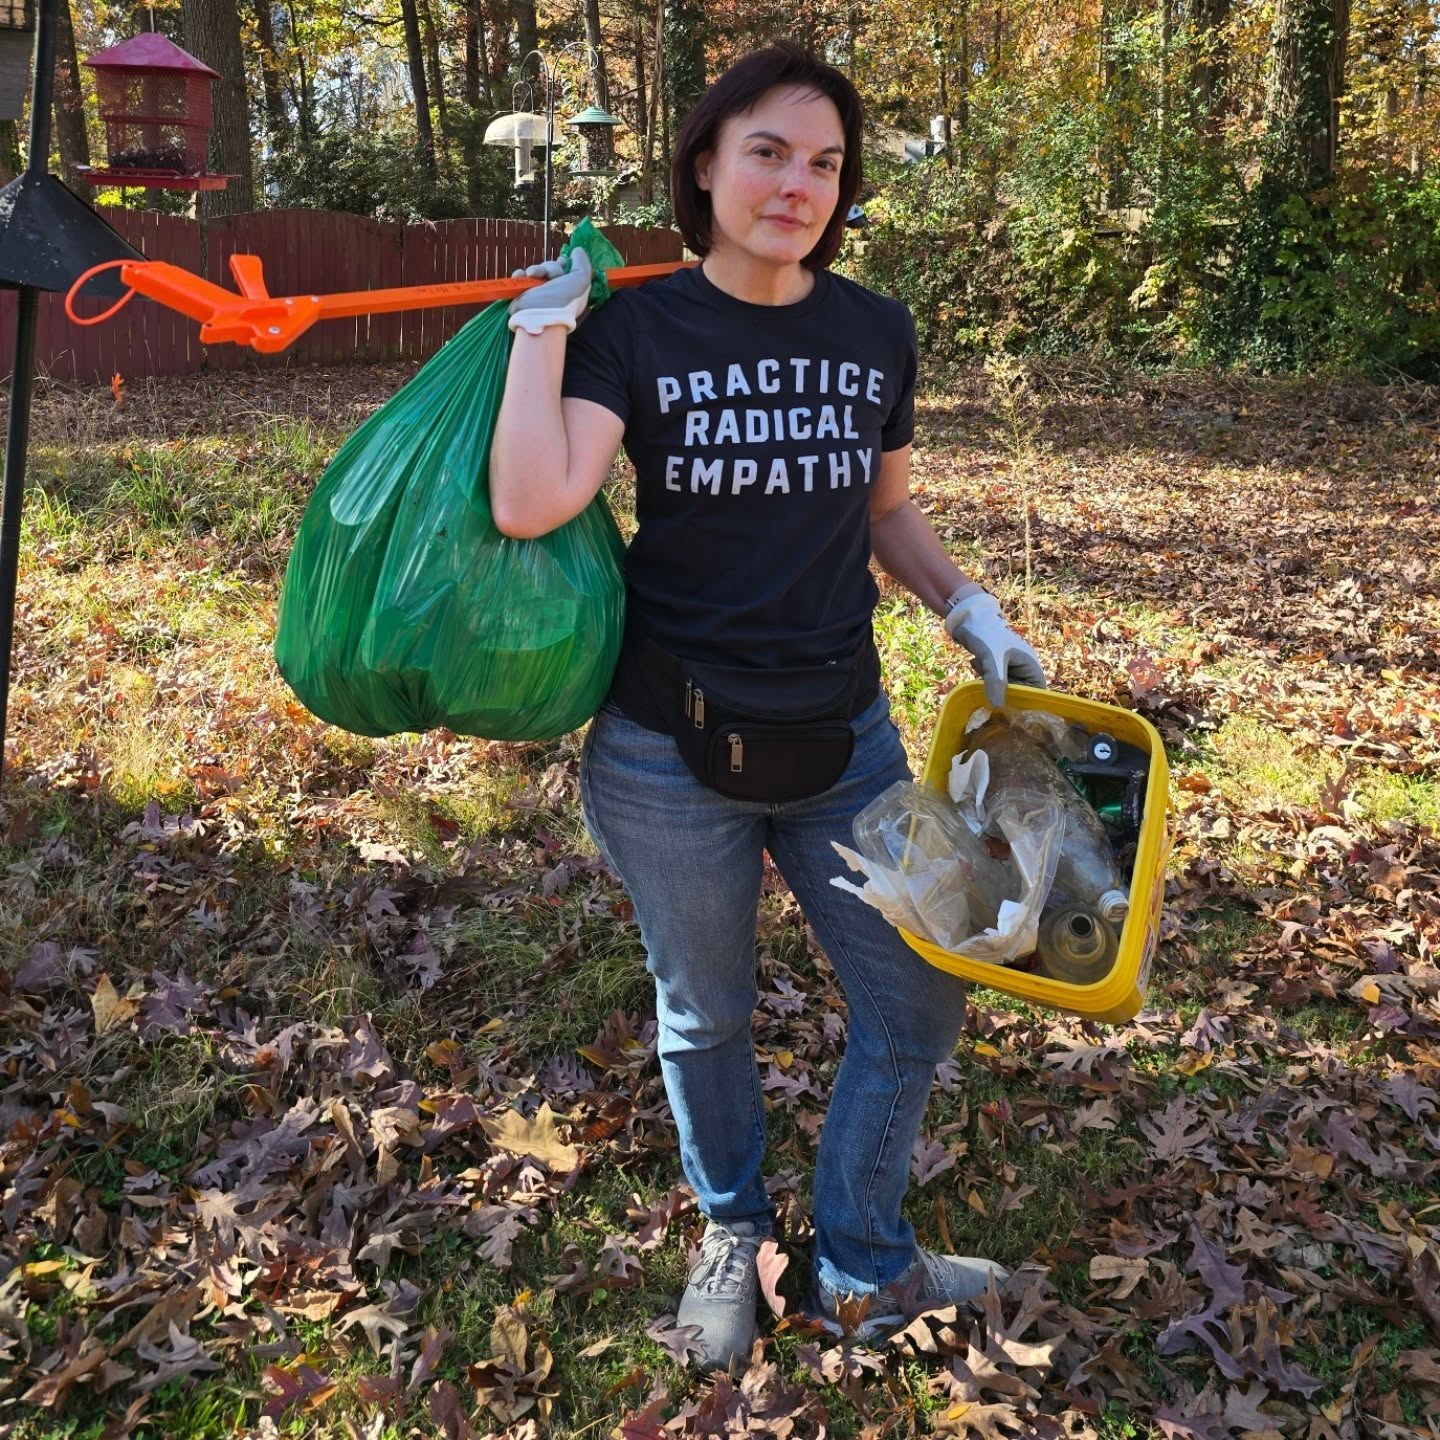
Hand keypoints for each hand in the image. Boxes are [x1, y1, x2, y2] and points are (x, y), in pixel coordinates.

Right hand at [507, 249, 592, 335]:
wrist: (541, 317)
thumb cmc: (564, 300)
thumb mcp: (581, 279)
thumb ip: (582, 262)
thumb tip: (576, 250)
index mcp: (569, 288)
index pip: (566, 270)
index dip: (563, 263)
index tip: (563, 262)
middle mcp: (554, 290)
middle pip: (550, 267)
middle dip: (549, 268)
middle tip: (549, 277)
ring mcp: (538, 292)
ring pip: (535, 270)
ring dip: (535, 269)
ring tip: (533, 276)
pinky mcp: (523, 294)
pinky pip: (520, 277)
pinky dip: (520, 275)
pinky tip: (522, 278)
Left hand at [944, 590, 1046, 707]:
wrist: (968, 618)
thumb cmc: (987, 634)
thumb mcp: (992, 658)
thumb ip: (995, 681)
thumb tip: (997, 706)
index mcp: (1031, 666)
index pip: (1035, 692)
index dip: (1023, 702)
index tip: (1007, 706)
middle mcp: (1024, 668)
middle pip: (1017, 693)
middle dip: (1001, 691)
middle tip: (987, 685)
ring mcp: (1010, 668)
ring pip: (1002, 688)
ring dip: (990, 683)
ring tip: (981, 665)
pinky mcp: (997, 667)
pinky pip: (992, 681)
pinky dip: (984, 677)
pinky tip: (976, 662)